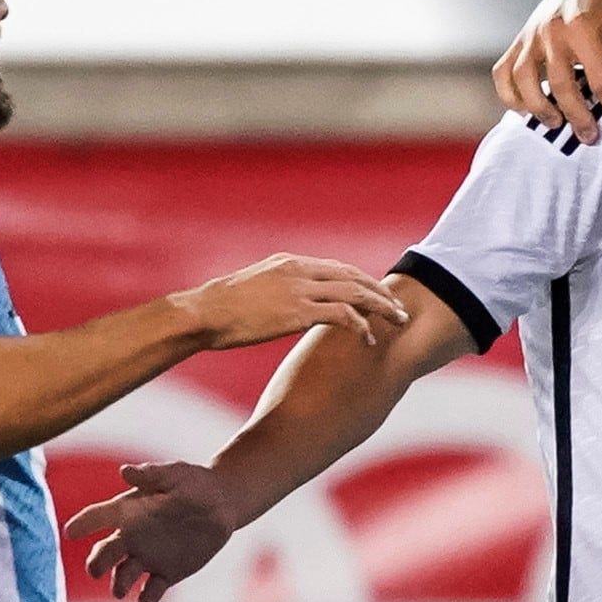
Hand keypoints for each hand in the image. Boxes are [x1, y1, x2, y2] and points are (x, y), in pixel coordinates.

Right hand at [65, 462, 232, 601]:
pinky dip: (146, 598)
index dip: (83, 523)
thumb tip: (125, 471)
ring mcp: (148, 556)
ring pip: (125, 574)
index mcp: (129, 511)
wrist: (221, 503)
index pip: (99, 516)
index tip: (71, 531)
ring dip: (119, 583)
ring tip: (119, 591)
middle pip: (106, 552)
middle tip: (95, 570)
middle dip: (98, 562)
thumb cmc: (192, 483)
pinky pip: (153, 589)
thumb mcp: (174, 474)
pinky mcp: (168, 572)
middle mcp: (133, 536)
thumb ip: (151, 474)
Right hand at [176, 254, 408, 348]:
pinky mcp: (298, 312)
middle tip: (400, 308)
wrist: (202, 313)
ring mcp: (299, 289)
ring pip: (355, 293)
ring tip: (398, 322)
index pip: (337, 268)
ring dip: (381, 307)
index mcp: (288, 262)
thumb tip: (286, 302)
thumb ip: (277, 289)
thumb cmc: (220, 308)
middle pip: (353, 276)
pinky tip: (368, 339)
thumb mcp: (253, 287)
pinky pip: (342, 316)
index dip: (363, 281)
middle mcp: (298, 270)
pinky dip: (361, 326)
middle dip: (380, 291)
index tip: (378, 294)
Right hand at [492, 0, 601, 143]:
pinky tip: (525, 110)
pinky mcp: (519, 40)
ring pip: (524, 78)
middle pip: (562, 85)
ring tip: (557, 124)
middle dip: (578, 116)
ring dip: (539, 107)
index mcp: (584, 27)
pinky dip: (509, 94)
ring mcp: (531, 36)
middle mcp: (552, 31)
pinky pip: (503, 71)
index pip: (600, 80)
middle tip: (590, 137)